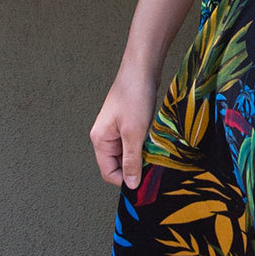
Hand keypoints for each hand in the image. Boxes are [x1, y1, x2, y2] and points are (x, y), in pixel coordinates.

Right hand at [90, 64, 158, 188]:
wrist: (141, 70)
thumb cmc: (134, 97)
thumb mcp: (134, 133)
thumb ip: (132, 160)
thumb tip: (130, 184)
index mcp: (100, 140)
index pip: (108, 172)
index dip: (125, 180)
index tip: (144, 181)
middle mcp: (105, 137)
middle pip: (118, 165)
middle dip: (135, 168)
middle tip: (153, 166)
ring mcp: (116, 131)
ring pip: (128, 155)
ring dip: (141, 157)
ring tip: (154, 152)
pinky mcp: (127, 125)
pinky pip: (134, 144)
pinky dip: (144, 147)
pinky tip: (154, 143)